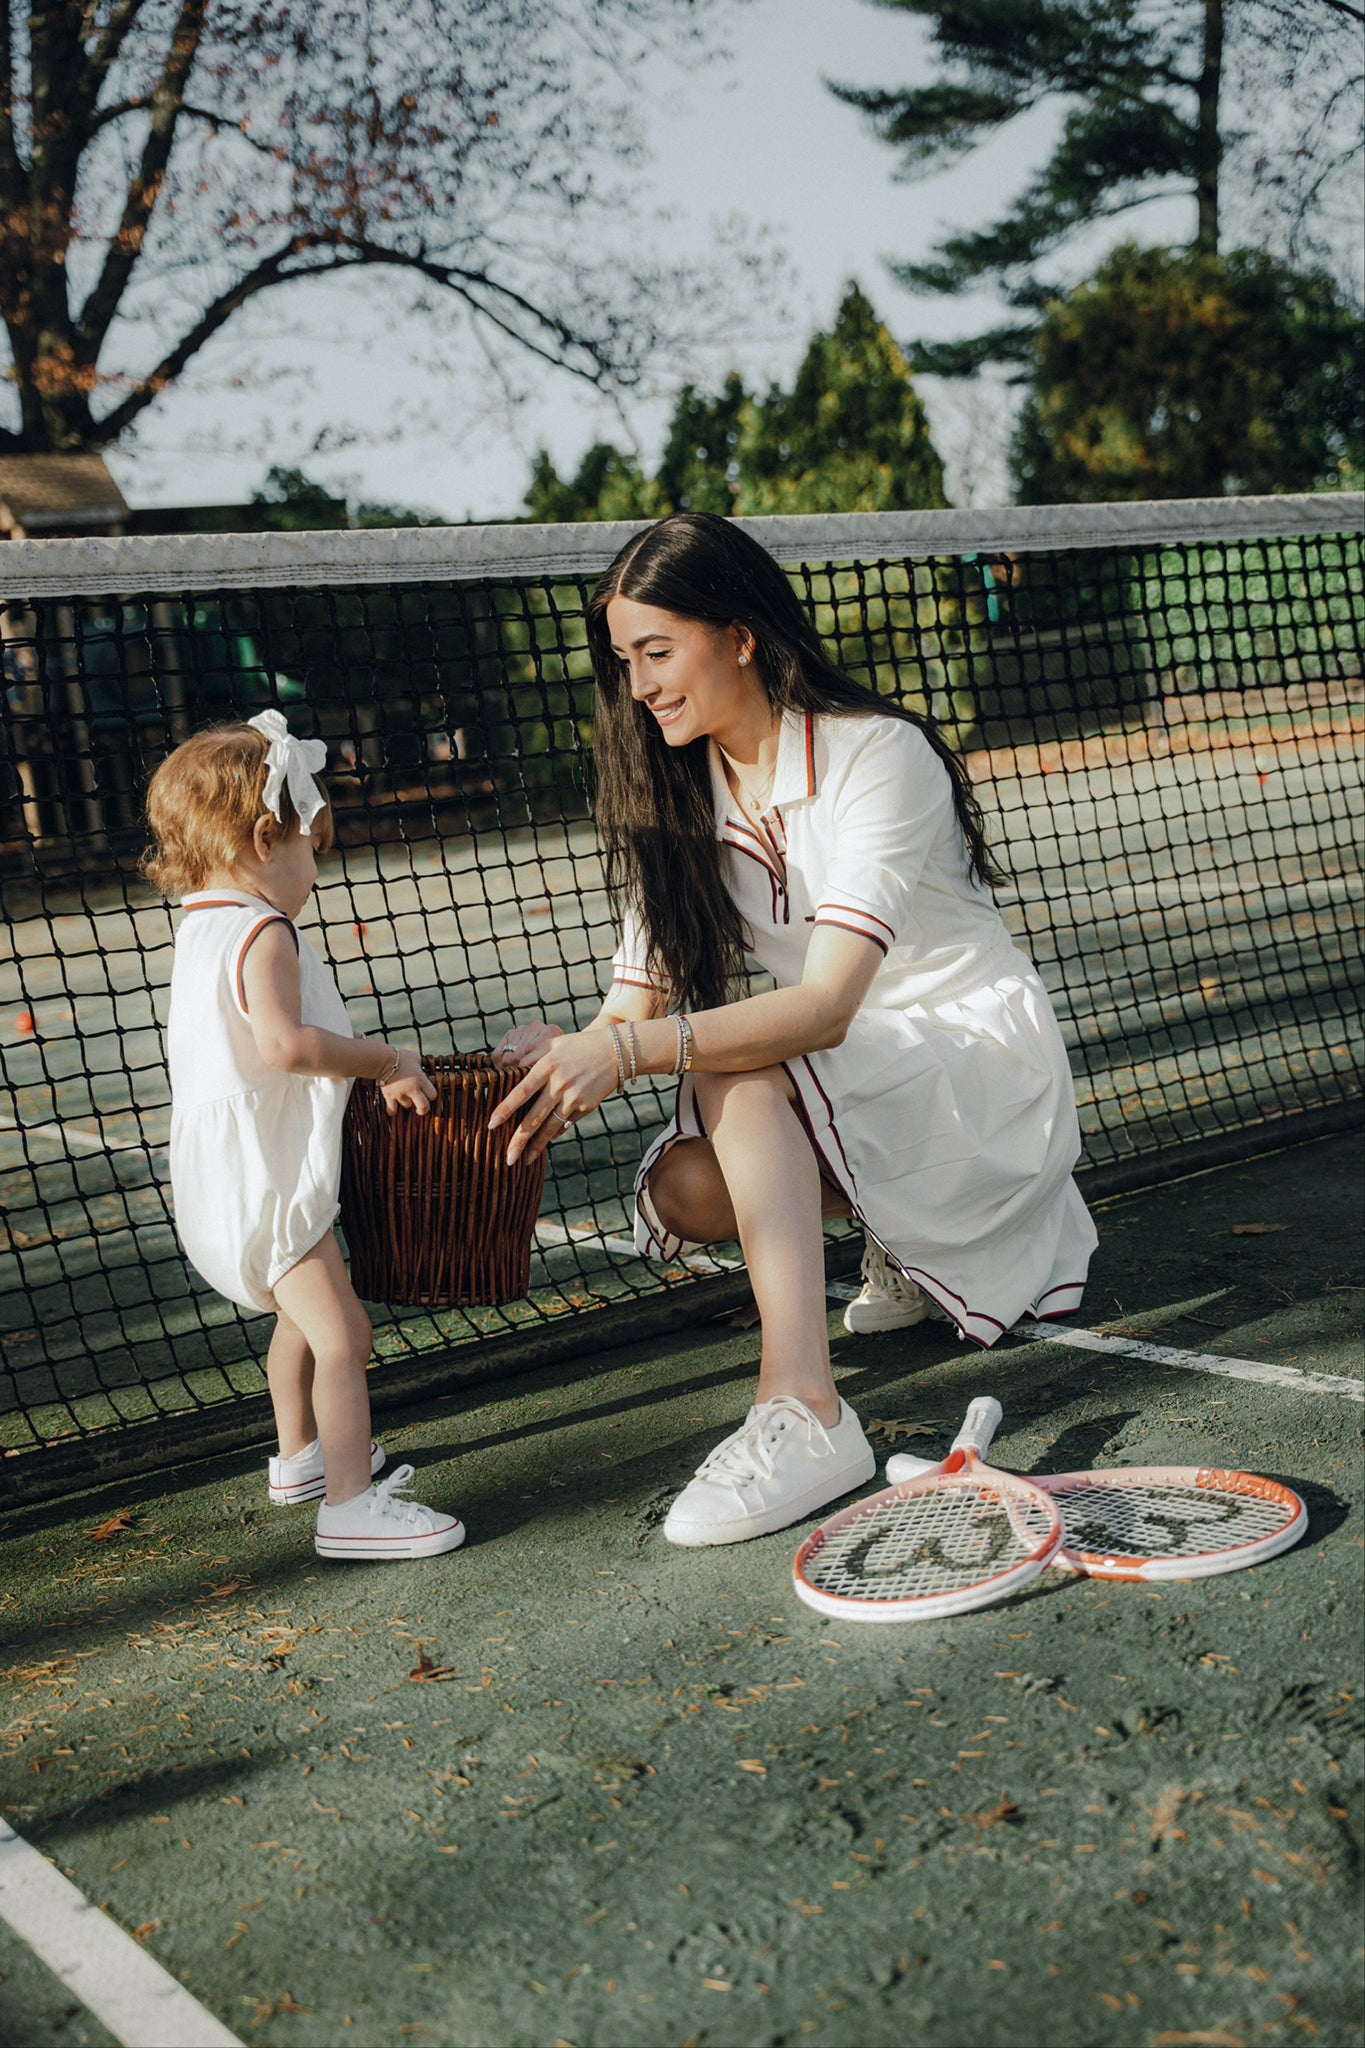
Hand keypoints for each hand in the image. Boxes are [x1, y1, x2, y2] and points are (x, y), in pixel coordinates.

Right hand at [381, 1048, 436, 1116]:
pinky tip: (394, 1107)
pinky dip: (393, 1110)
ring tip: (404, 1096)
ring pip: (407, 1106)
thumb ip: (421, 1065)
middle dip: (423, 1109)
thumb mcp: (415, 1058)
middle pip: (424, 1107)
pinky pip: (392, 1110)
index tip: (428, 1094)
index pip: (433, 1095)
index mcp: (420, 1080)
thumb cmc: (399, 1057)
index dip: (431, 1096)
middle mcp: (412, 1089)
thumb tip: (423, 1069)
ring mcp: (400, 1094)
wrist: (382, 1060)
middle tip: (421, 1108)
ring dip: (407, 1103)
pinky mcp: (389, 1096)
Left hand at [489, 1028, 618, 1163]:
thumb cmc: (578, 1046)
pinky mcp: (586, 1107)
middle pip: (534, 1118)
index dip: (505, 1109)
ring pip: (550, 1127)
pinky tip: (545, 1141)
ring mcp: (574, 1098)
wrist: (616, 1052)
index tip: (491, 1124)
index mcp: (547, 1067)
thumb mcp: (553, 1043)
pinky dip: (554, 1133)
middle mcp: (560, 1084)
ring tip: (524, 1161)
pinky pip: (565, 1124)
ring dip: (536, 1146)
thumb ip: (530, 1056)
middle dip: (519, 1140)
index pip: (521, 1091)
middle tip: (507, 1158)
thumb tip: (508, 1070)